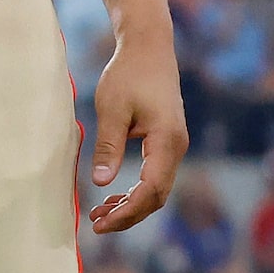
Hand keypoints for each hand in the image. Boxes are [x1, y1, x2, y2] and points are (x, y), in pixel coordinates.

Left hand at [87, 29, 188, 233]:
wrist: (149, 47)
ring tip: (100, 214)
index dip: (127, 211)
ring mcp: (174, 145)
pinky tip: (112, 194)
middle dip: (129, 215)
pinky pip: (154, 176)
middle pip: (157, 196)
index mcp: (166, 140)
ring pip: (156, 188)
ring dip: (131, 204)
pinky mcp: (166, 142)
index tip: (102, 222)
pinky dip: (135, 190)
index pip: (151, 190)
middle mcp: (176, 147)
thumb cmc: (129, 73)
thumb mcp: (112, 108)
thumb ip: (108, 146)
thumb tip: (99, 182)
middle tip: (97, 224)